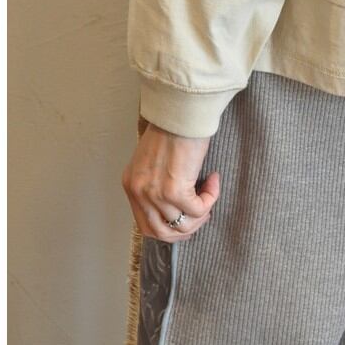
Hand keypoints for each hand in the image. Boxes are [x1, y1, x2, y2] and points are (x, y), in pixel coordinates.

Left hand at [121, 122, 220, 240]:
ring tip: (209, 193)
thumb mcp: (153, 160)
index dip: (170, 228)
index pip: (146, 225)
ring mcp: (155, 194)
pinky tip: (213, 180)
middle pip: (162, 233)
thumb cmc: (172, 128)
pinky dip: (210, 199)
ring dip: (201, 213)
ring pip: (182, 225)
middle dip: (186, 229)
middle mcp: (139, 192)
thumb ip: (156, 182)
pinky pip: (198, 210)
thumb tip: (174, 205)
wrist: (181, 111)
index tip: (186, 218)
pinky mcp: (174, 190)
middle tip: (202, 213)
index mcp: (131, 185)